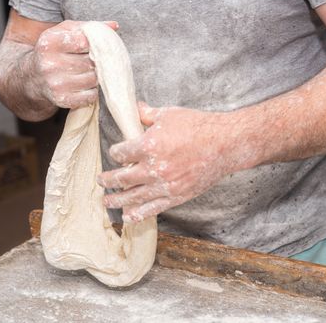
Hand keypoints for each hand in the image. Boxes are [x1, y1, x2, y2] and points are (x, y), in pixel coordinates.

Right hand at [33, 20, 118, 107]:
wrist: (33, 78)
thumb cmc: (54, 51)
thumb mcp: (64, 32)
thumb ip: (88, 27)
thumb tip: (114, 26)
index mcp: (49, 43)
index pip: (84, 41)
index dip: (94, 44)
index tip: (93, 46)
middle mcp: (49, 64)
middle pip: (91, 62)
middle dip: (96, 61)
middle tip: (93, 60)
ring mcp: (56, 84)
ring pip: (93, 79)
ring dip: (95, 76)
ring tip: (87, 71)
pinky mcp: (62, 100)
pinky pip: (91, 95)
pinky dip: (92, 90)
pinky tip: (83, 85)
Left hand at [97, 103, 257, 222]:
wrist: (225, 144)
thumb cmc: (198, 126)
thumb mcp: (169, 114)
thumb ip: (147, 115)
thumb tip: (133, 108)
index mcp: (149, 146)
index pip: (121, 153)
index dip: (115, 153)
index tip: (116, 153)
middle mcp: (154, 168)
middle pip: (122, 178)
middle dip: (108, 180)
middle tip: (101, 180)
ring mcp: (165, 185)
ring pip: (133, 197)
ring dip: (116, 200)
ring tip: (106, 201)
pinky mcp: (176, 196)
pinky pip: (152, 209)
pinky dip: (137, 214)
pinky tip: (127, 216)